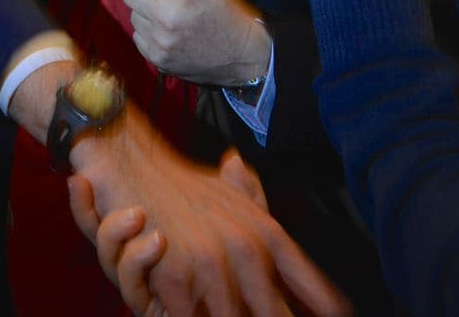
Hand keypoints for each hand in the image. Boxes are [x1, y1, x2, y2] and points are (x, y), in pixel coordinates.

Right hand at [74, 111, 348, 316]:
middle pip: (275, 314)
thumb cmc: (179, 180)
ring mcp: (209, 264)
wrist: (129, 158)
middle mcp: (245, 248)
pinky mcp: (174, 276)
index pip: (309, 282)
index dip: (328, 307)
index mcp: (265, 231)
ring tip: (223, 313)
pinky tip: (185, 316)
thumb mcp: (230, 192)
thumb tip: (286, 233)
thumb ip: (261, 213)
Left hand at [121, 0, 268, 86]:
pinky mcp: (157, 58)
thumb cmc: (226, 17)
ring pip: (132, 16)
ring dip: (143, 12)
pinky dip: (147, 31)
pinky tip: (164, 31)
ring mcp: (159, 42)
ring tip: (163, 14)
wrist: (241, 57)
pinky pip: (138, 36)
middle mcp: (164, 19)